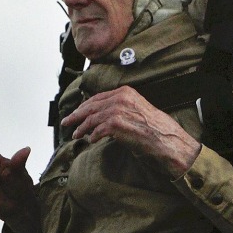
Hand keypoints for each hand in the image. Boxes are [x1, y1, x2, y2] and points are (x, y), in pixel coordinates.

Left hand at [60, 86, 200, 177]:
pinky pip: (97, 130)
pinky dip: (92, 136)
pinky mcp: (115, 124)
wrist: (166, 138)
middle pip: (90, 106)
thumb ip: (121, 108)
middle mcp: (120, 98)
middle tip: (66, 122)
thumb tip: (102, 116)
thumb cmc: (155, 128)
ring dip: (81, 128)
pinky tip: (91, 140)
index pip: (97, 97)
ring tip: (75, 135)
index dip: (84, 106)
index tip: (77, 112)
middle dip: (76, 115)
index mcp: (125, 92)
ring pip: (91, 119)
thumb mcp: (137, 110)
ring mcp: (117, 110)